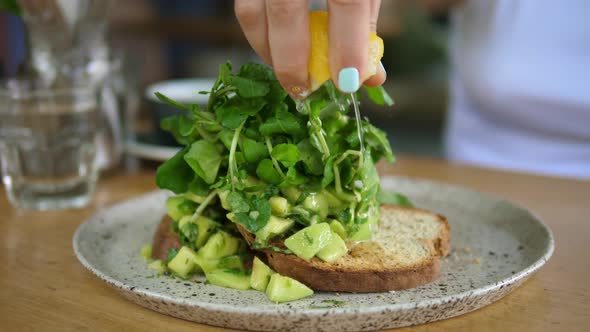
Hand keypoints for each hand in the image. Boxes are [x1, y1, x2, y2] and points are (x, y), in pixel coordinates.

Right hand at [235, 0, 385, 97]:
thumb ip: (364, 23)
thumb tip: (369, 76)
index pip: (346, 0)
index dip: (348, 44)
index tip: (349, 82)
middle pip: (287, 10)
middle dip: (294, 61)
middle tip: (304, 92)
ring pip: (250, 10)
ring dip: (267, 51)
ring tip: (288, 73)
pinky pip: (243, 3)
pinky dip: (258, 32)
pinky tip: (275, 46)